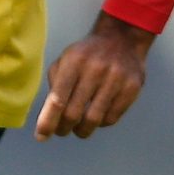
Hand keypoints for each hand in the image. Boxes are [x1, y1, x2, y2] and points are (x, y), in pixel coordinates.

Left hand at [33, 11, 154, 141]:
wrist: (123, 38)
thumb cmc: (87, 54)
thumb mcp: (65, 60)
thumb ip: (55, 85)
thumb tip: (48, 118)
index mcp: (74, 61)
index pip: (58, 98)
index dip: (48, 121)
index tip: (41, 136)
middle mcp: (95, 70)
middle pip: (74, 113)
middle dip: (64, 128)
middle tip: (62, 131)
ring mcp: (116, 79)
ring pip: (94, 119)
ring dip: (82, 131)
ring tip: (79, 129)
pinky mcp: (132, 88)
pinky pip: (112, 118)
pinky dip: (100, 124)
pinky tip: (97, 117)